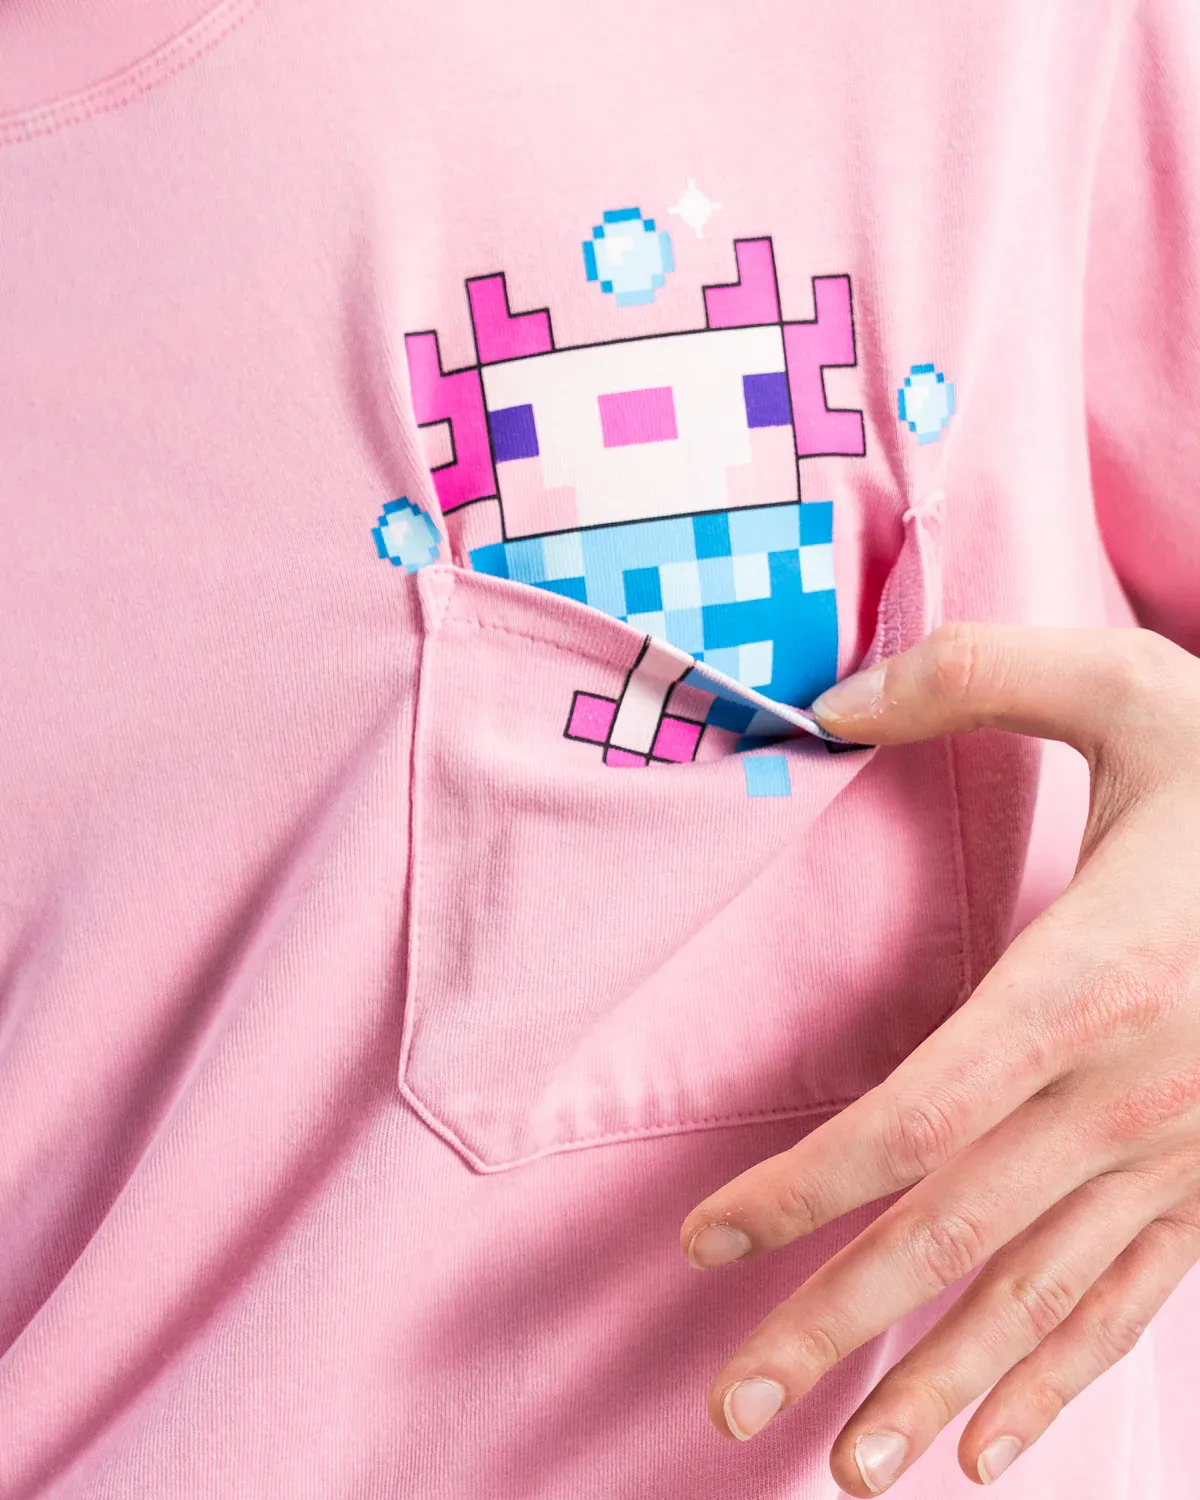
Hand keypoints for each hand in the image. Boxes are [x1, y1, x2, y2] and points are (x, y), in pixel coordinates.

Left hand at [680, 625, 1199, 1492]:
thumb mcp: (1132, 687)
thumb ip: (977, 674)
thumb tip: (828, 703)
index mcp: (1090, 982)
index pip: (916, 1120)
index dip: (802, 1190)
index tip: (706, 1239)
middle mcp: (1129, 1097)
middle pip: (952, 1235)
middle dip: (834, 1323)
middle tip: (731, 1402)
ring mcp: (1180, 1157)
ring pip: (1035, 1295)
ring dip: (931, 1384)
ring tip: (844, 1468)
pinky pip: (1127, 1304)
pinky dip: (1055, 1380)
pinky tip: (989, 1445)